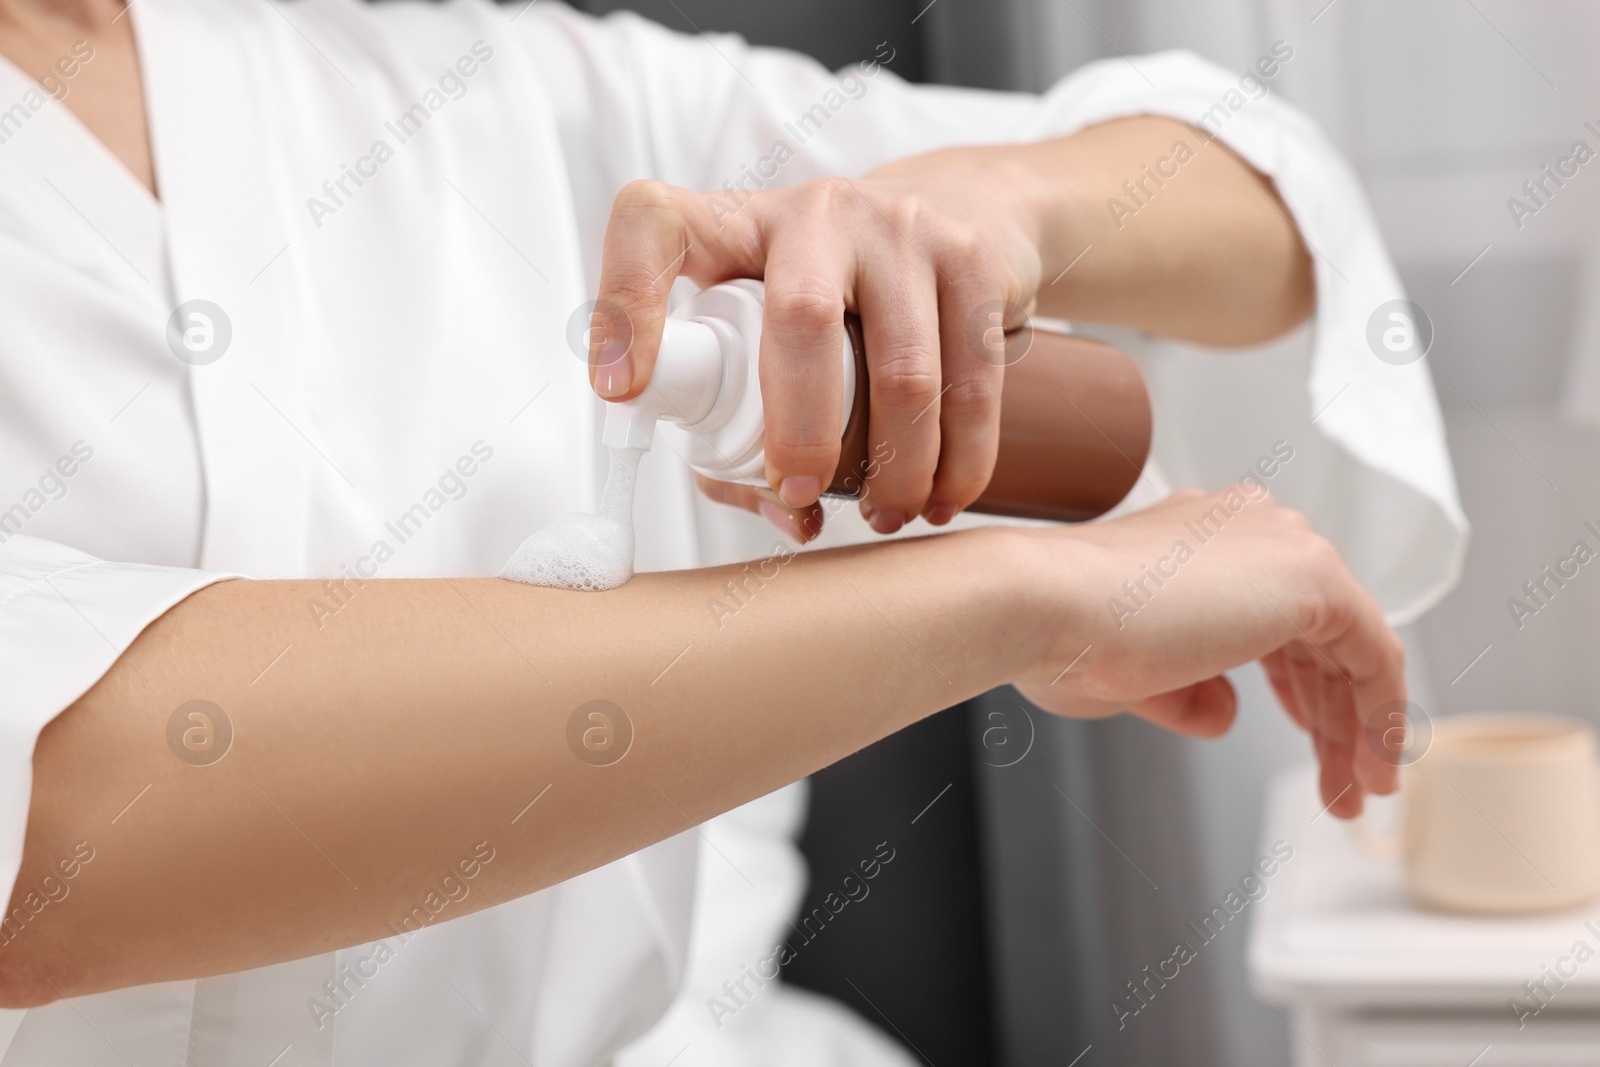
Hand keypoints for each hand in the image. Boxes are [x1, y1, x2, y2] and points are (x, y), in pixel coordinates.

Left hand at [589, 148, 1051, 535]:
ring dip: (896, 465)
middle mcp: (814, 213)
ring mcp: (902, 229)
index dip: (628, 306)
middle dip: (801, 430)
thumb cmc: (836, 295)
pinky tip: (942, 496)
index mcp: (733, 224)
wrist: (961, 209)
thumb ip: (743, 435)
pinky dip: (961, 459)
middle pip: (801, 318)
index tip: (622, 392)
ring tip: (884, 513)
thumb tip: (789, 516)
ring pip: (904, 368)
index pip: (654, 227)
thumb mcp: (768, 336)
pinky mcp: (974, 261)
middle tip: (802, 494)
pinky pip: (972, 380)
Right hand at [1012, 488, 1405, 818]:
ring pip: (1351, 647)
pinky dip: (1380, 716)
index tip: (1307, 739)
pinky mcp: (1313, 577)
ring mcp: (1282, 545)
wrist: (1040, 605)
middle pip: (1319, 634)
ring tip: (1354, 796)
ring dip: (1357, 730)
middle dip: (1332, 717)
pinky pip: (1374, 654)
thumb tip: (1226, 714)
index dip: (1297, 687)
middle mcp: (1248, 527)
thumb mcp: (1132, 676)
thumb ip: (1190, 690)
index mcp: (1201, 533)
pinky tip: (1372, 766)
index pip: (1274, 613)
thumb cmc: (1057, 634)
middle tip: (1340, 783)